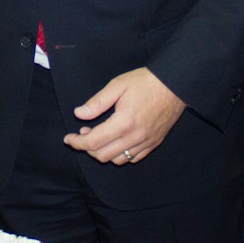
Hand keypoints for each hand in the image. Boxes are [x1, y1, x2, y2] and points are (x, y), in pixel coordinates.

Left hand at [65, 67, 184, 165]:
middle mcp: (135, 137)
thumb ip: (97, 102)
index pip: (93, 142)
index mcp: (123, 122)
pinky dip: (120, 155)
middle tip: (84, 132)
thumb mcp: (118, 85)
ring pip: (117, 160)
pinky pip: (133, 159)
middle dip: (87, 148)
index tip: (68, 138)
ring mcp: (146, 142)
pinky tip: (116, 142)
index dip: (77, 142)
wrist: (175, 84)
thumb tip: (79, 114)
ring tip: (99, 136)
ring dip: (103, 152)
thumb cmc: (145, 82)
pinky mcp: (154, 143)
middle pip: (102, 155)